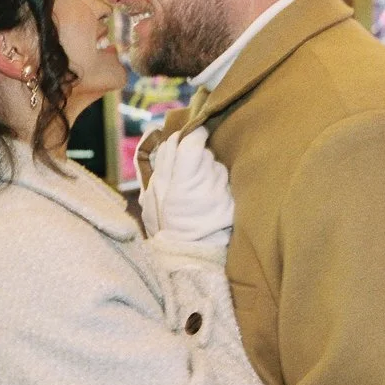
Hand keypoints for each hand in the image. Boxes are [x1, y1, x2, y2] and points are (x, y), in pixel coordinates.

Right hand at [139, 127, 233, 247]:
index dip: (191, 135)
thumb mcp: (152, 193)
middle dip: (194, 156)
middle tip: (184, 174)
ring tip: (195, 191)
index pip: (193, 142)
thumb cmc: (165, 221)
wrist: (188, 250)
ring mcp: (221, 190)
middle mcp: (206, 181)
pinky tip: (207, 199)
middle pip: (204, 151)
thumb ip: (162, 162)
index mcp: (182, 180)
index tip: (188, 138)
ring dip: (206, 170)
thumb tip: (167, 134)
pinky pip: (224, 180)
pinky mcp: (231, 198)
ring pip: (215, 164)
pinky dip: (216, 184)